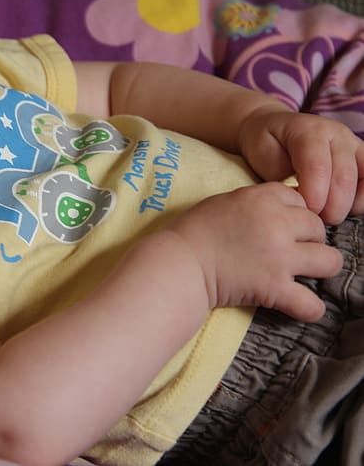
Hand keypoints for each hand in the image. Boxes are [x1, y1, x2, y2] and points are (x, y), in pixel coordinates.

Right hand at [166, 183, 342, 321]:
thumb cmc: (191, 232)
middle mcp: (277, 224)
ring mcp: (280, 257)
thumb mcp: (222, 203)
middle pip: (318, 227)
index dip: (295, 213)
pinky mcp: (275, 288)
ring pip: (330, 261)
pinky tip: (300, 306)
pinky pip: (311, 304)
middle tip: (292, 250)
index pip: (301, 199)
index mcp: (262, 199)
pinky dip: (309, 308)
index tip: (284, 225)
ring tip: (304, 274)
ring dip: (320, 268)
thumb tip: (274, 210)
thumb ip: (253, 203)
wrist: (177, 264)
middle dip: (309, 239)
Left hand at [237, 107, 363, 223]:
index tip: (306, 213)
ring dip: (348, 204)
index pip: (317, 166)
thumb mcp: (264, 157)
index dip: (313, 193)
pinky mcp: (362, 156)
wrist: (272, 128)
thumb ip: (282, 176)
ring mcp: (352, 143)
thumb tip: (299, 201)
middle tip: (316, 221)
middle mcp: (336, 134)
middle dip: (331, 205)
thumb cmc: (266, 145)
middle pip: (343, 176)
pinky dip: (362, 199)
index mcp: (308, 131)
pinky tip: (347, 208)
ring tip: (328, 216)